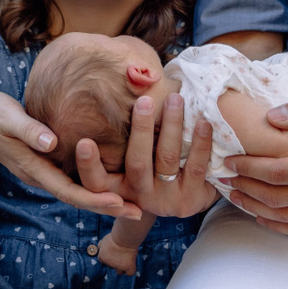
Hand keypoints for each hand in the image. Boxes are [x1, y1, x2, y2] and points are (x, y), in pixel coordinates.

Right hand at [0, 92, 140, 219]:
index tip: (119, 203)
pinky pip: (76, 177)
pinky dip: (96, 181)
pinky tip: (115, 178)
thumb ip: (29, 130)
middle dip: (109, 206)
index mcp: (35, 169)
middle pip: (80, 197)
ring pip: (79, 190)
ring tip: (135, 201)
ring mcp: (45, 171)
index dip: (95, 199)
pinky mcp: (48, 162)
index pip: (70, 191)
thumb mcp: (8, 118)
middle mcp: (43, 175)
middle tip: (139, 212)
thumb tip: (51, 142)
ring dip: (105, 197)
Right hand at [74, 92, 220, 218]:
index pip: (95, 181)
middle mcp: (138, 196)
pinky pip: (196, 167)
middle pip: (137, 163)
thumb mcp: (130, 158)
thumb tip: (121, 88)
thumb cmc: (151, 165)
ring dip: (172, 126)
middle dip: (141, 129)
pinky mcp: (191, 201)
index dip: (88, 164)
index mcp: (117, 188)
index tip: (84, 142)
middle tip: (144, 100)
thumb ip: (119, 137)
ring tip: (175, 99)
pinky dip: (199, 142)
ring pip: (167, 159)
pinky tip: (202, 122)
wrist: (186, 197)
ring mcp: (165, 201)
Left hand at [95, 231, 138, 275]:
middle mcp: (109, 263)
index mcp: (102, 256)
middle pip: (111, 266)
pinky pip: (129, 273)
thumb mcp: (104, 239)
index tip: (113, 253)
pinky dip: (130, 270)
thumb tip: (99, 248)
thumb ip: (101, 245)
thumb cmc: (115, 236)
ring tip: (126, 258)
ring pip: (120, 271)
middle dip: (115, 261)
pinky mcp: (128, 267)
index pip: (102, 260)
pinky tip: (131, 264)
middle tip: (121, 253)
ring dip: (122, 267)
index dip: (108, 257)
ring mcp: (119, 266)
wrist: (124, 237)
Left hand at [224, 94, 287, 235]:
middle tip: (224, 176)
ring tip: (234, 194)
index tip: (230, 160)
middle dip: (245, 187)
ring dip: (255, 208)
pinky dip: (277, 225)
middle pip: (276, 197)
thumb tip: (271, 118)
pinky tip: (260, 215)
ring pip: (284, 217)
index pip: (277, 172)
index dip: (249, 167)